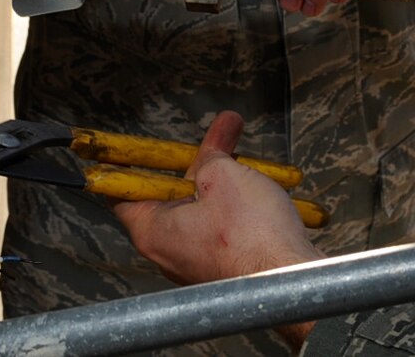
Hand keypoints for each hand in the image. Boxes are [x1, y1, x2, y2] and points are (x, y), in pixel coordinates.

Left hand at [113, 112, 323, 345]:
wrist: (289, 281)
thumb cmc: (250, 236)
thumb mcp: (223, 176)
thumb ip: (208, 159)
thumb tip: (209, 154)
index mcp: (153, 231)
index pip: (125, 194)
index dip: (133, 165)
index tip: (140, 148)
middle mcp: (169, 251)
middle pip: (172, 195)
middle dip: (198, 162)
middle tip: (221, 134)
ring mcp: (197, 261)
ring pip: (203, 209)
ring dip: (225, 178)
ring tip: (247, 149)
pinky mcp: (225, 265)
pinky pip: (224, 226)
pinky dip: (238, 203)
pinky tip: (260, 183)